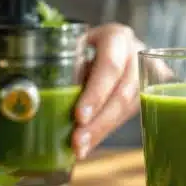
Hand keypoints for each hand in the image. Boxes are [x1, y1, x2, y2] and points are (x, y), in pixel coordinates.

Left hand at [72, 23, 143, 158]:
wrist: (115, 46)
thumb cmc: (88, 45)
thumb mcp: (76, 44)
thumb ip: (67, 64)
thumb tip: (40, 96)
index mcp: (117, 37)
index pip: (110, 66)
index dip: (96, 93)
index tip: (79, 116)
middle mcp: (135, 56)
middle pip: (122, 93)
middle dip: (99, 121)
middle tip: (78, 141)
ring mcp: (144, 77)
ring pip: (126, 109)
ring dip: (101, 132)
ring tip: (79, 148)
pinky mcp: (143, 96)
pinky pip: (125, 117)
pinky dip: (104, 132)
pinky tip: (88, 144)